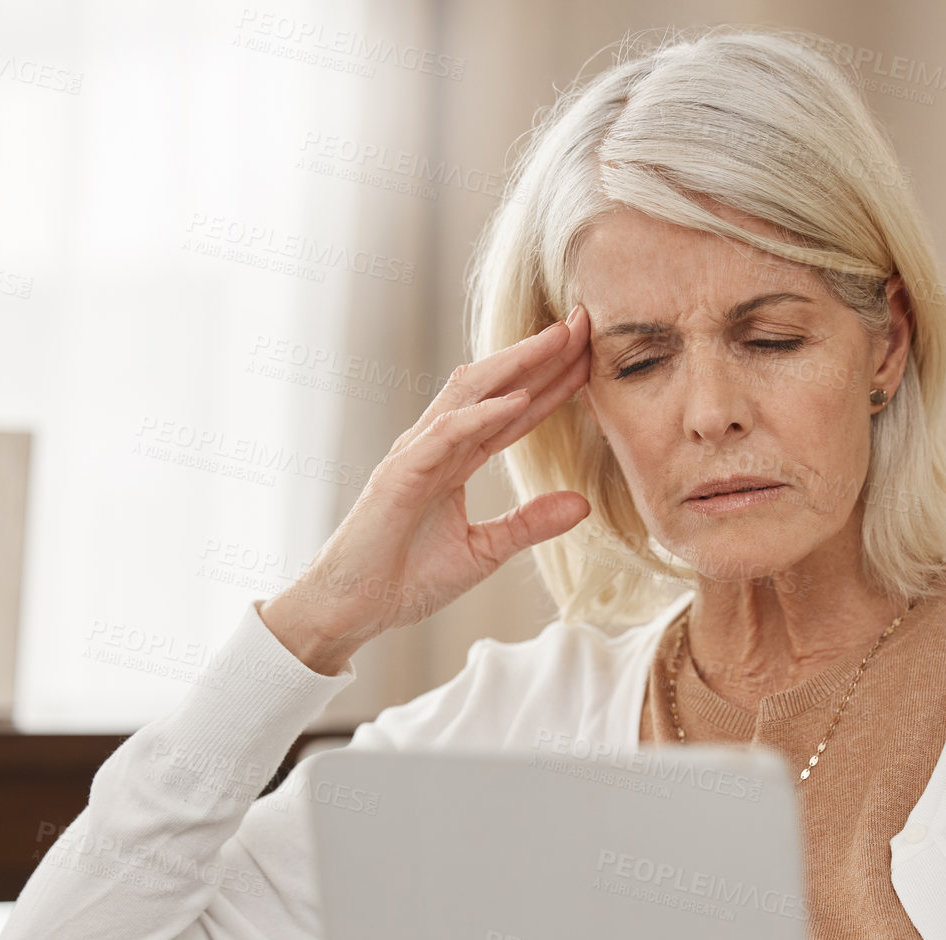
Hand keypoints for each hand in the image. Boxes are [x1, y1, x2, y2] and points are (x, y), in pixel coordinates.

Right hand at [260, 306, 591, 672]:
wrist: (354, 609)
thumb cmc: (406, 579)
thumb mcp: (485, 551)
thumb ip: (529, 523)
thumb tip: (582, 503)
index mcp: (456, 460)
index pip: (514, 411)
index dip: (553, 383)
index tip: (592, 358)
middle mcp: (437, 446)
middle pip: (497, 387)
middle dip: (541, 355)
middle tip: (587, 324)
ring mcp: (417, 454)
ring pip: (471, 394)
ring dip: (517, 365)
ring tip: (559, 340)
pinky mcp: (401, 473)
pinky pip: (447, 434)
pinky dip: (484, 415)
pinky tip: (519, 399)